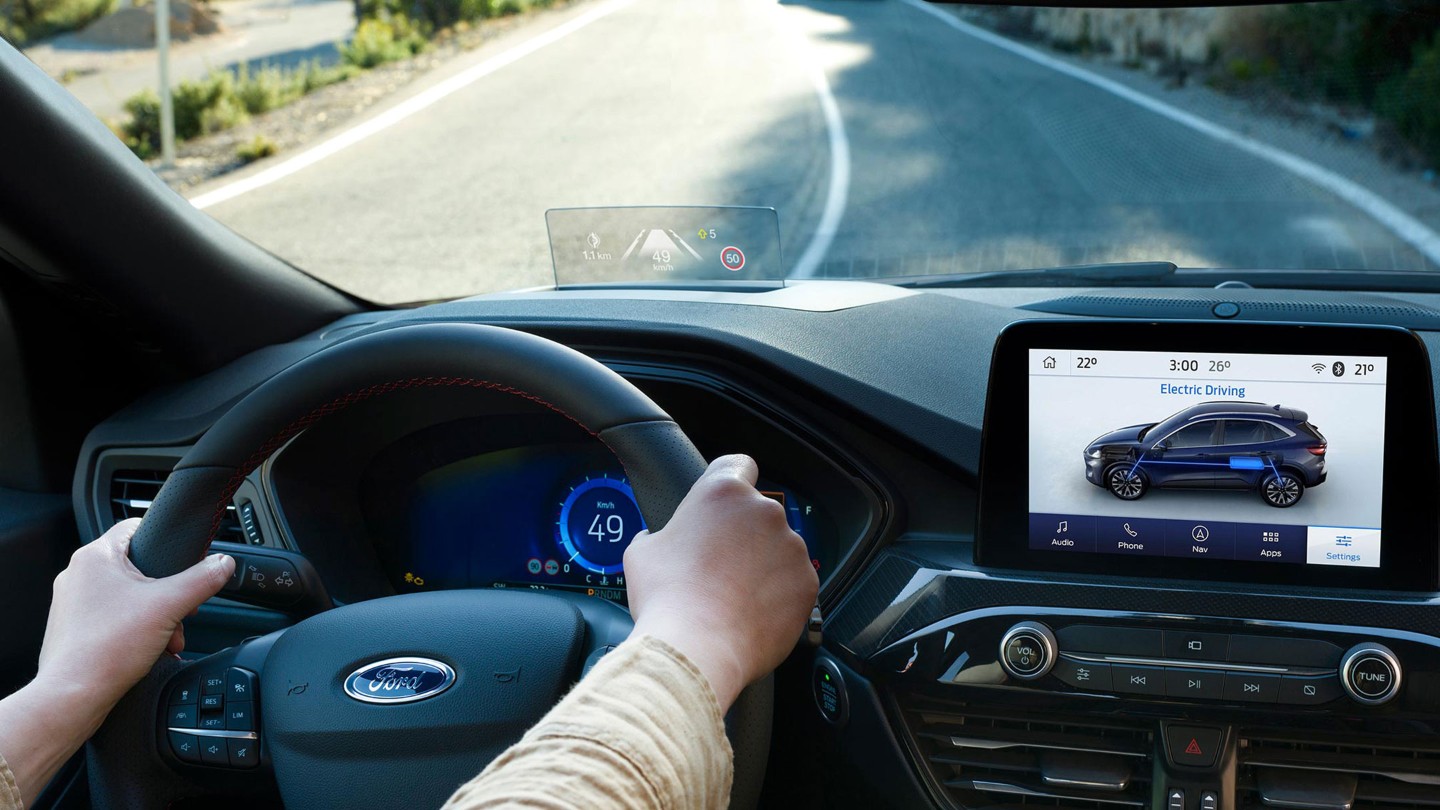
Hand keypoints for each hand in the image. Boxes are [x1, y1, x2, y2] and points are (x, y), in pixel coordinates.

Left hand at [36, 518, 235, 713]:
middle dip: (167, 592)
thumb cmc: (106, 649)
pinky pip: (114, 618)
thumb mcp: (169, 606)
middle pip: (137, 568)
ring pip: (128, 596)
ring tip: (167, 637)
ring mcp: (72, 603)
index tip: (184, 559)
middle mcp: (78, 575)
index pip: (135, 526)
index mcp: (95, 557)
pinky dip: (136, 629)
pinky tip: (149, 649)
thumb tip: (223, 564)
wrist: (72, 696)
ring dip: (155, 614)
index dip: (166, 541)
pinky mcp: (73, 628)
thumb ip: (202, 580)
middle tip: (180, 610)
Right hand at [624, 455, 817, 710]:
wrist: (697, 647)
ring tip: (734, 595)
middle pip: (757, 514)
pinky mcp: (807, 581)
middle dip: (743, 534)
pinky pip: (794, 581)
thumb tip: (657, 540)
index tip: (726, 503)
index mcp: (723, 493)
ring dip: (763, 564)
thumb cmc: (667, 596)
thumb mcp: (643, 552)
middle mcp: (764, 511)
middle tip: (719, 565)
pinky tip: (752, 612)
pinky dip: (779, 593)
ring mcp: (791, 546)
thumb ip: (659, 534)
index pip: (739, 465)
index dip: (732, 481)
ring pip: (778, 548)